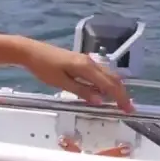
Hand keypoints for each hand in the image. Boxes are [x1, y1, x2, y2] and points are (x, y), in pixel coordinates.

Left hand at [16, 39, 134, 111]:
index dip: (120, 97)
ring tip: (119, 102)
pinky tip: (103, 92)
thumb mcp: (60, 83)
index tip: (129, 109)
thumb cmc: (43, 67)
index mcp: (86, 67)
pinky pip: (99, 73)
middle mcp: (90, 62)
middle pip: (112, 78)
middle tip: (128, 108)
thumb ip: (81, 91)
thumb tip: (100, 101)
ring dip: (115, 88)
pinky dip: (106, 83)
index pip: (109, 84)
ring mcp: (86, 60)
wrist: (30, 51)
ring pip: (107, 74)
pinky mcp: (81, 61)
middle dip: (122, 93)